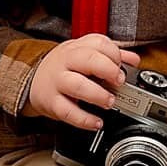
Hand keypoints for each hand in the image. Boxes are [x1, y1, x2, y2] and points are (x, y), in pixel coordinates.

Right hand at [24, 34, 140, 129]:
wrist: (33, 80)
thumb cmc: (64, 67)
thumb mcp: (84, 54)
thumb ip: (111, 55)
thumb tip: (134, 60)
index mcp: (77, 48)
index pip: (99, 43)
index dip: (114, 54)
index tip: (122, 66)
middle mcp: (66, 62)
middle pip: (88, 59)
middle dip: (108, 69)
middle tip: (119, 81)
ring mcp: (58, 82)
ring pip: (77, 85)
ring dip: (97, 94)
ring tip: (110, 101)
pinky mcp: (52, 102)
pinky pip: (68, 111)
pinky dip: (84, 119)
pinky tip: (97, 122)